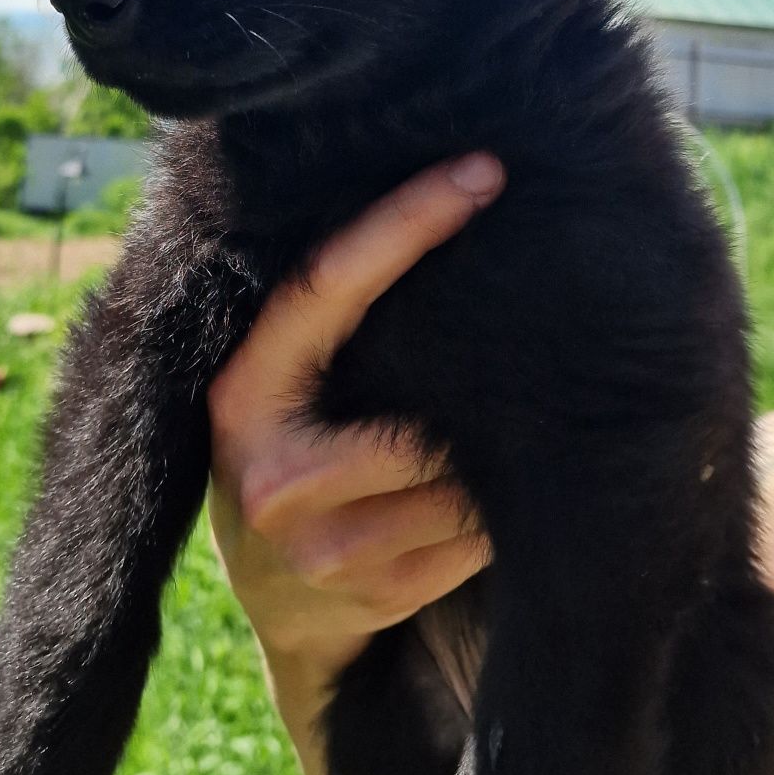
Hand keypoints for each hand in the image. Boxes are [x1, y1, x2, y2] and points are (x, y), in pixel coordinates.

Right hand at [209, 153, 502, 679]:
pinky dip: (495, 514)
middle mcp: (274, 472)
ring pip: (458, 477)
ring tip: (498, 437)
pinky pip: (475, 538)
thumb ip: (322, 330)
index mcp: (243, 393)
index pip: (326, 285)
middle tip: (530, 344)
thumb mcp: (274, 390)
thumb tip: (435, 210)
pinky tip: (489, 498)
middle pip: (416, 408)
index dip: (405, 222)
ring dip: (496, 457)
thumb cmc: (293, 455)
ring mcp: (323, 545)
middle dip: (479, 386)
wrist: (275, 601)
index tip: (481, 173)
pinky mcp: (375, 594)